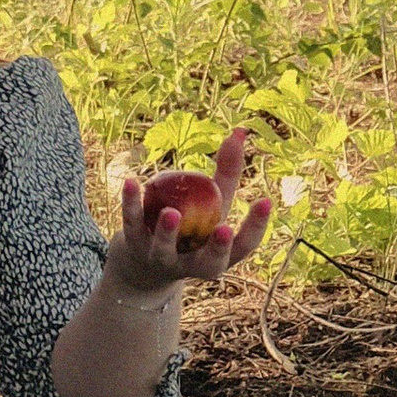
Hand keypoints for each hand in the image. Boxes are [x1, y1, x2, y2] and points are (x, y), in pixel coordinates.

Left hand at [113, 124, 272, 297]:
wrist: (147, 258)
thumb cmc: (193, 225)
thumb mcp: (214, 204)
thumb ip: (228, 173)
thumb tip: (240, 131)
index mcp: (221, 257)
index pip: (244, 246)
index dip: (256, 226)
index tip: (265, 200)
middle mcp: (194, 264)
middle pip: (210, 262)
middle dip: (218, 247)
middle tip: (222, 228)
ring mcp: (163, 259)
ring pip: (165, 248)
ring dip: (167, 232)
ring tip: (170, 212)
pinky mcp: (135, 247)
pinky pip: (132, 225)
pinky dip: (131, 204)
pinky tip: (131, 182)